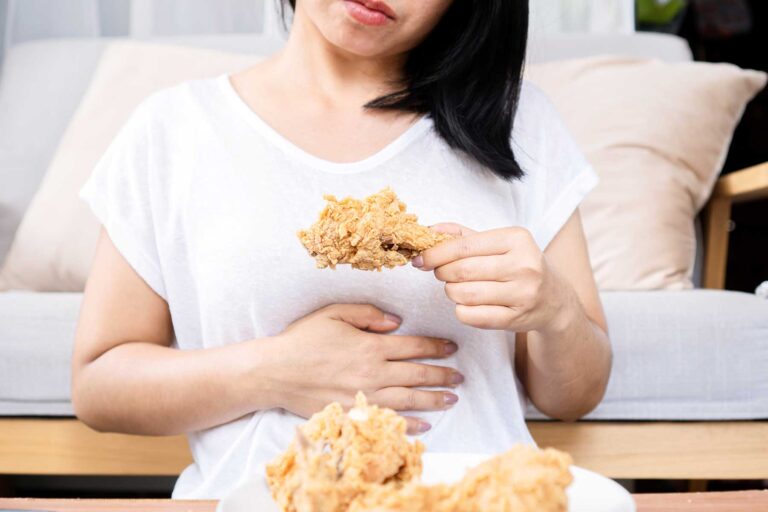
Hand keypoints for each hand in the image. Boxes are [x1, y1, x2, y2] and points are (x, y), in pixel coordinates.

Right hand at [264, 304, 462, 433]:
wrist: (275, 372)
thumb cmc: (302, 339)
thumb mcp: (333, 313)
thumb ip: (368, 314)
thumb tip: (397, 322)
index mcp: (371, 345)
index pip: (414, 346)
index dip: (436, 347)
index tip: (452, 348)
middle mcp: (373, 372)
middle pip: (418, 375)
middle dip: (442, 375)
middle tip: (460, 377)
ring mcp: (365, 396)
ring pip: (410, 399)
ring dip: (434, 400)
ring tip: (452, 399)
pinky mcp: (355, 414)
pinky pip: (389, 420)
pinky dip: (410, 424)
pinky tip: (425, 425)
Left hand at [414, 223, 566, 332]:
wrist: (554, 299)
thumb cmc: (518, 266)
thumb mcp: (498, 243)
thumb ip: (462, 235)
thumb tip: (429, 230)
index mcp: (517, 239)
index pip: (464, 245)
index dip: (436, 253)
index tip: (420, 259)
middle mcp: (524, 264)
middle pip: (462, 270)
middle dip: (442, 273)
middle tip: (441, 274)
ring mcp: (523, 293)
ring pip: (464, 294)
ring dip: (451, 292)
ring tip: (457, 288)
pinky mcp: (517, 318)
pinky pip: (472, 316)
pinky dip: (461, 310)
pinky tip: (467, 305)